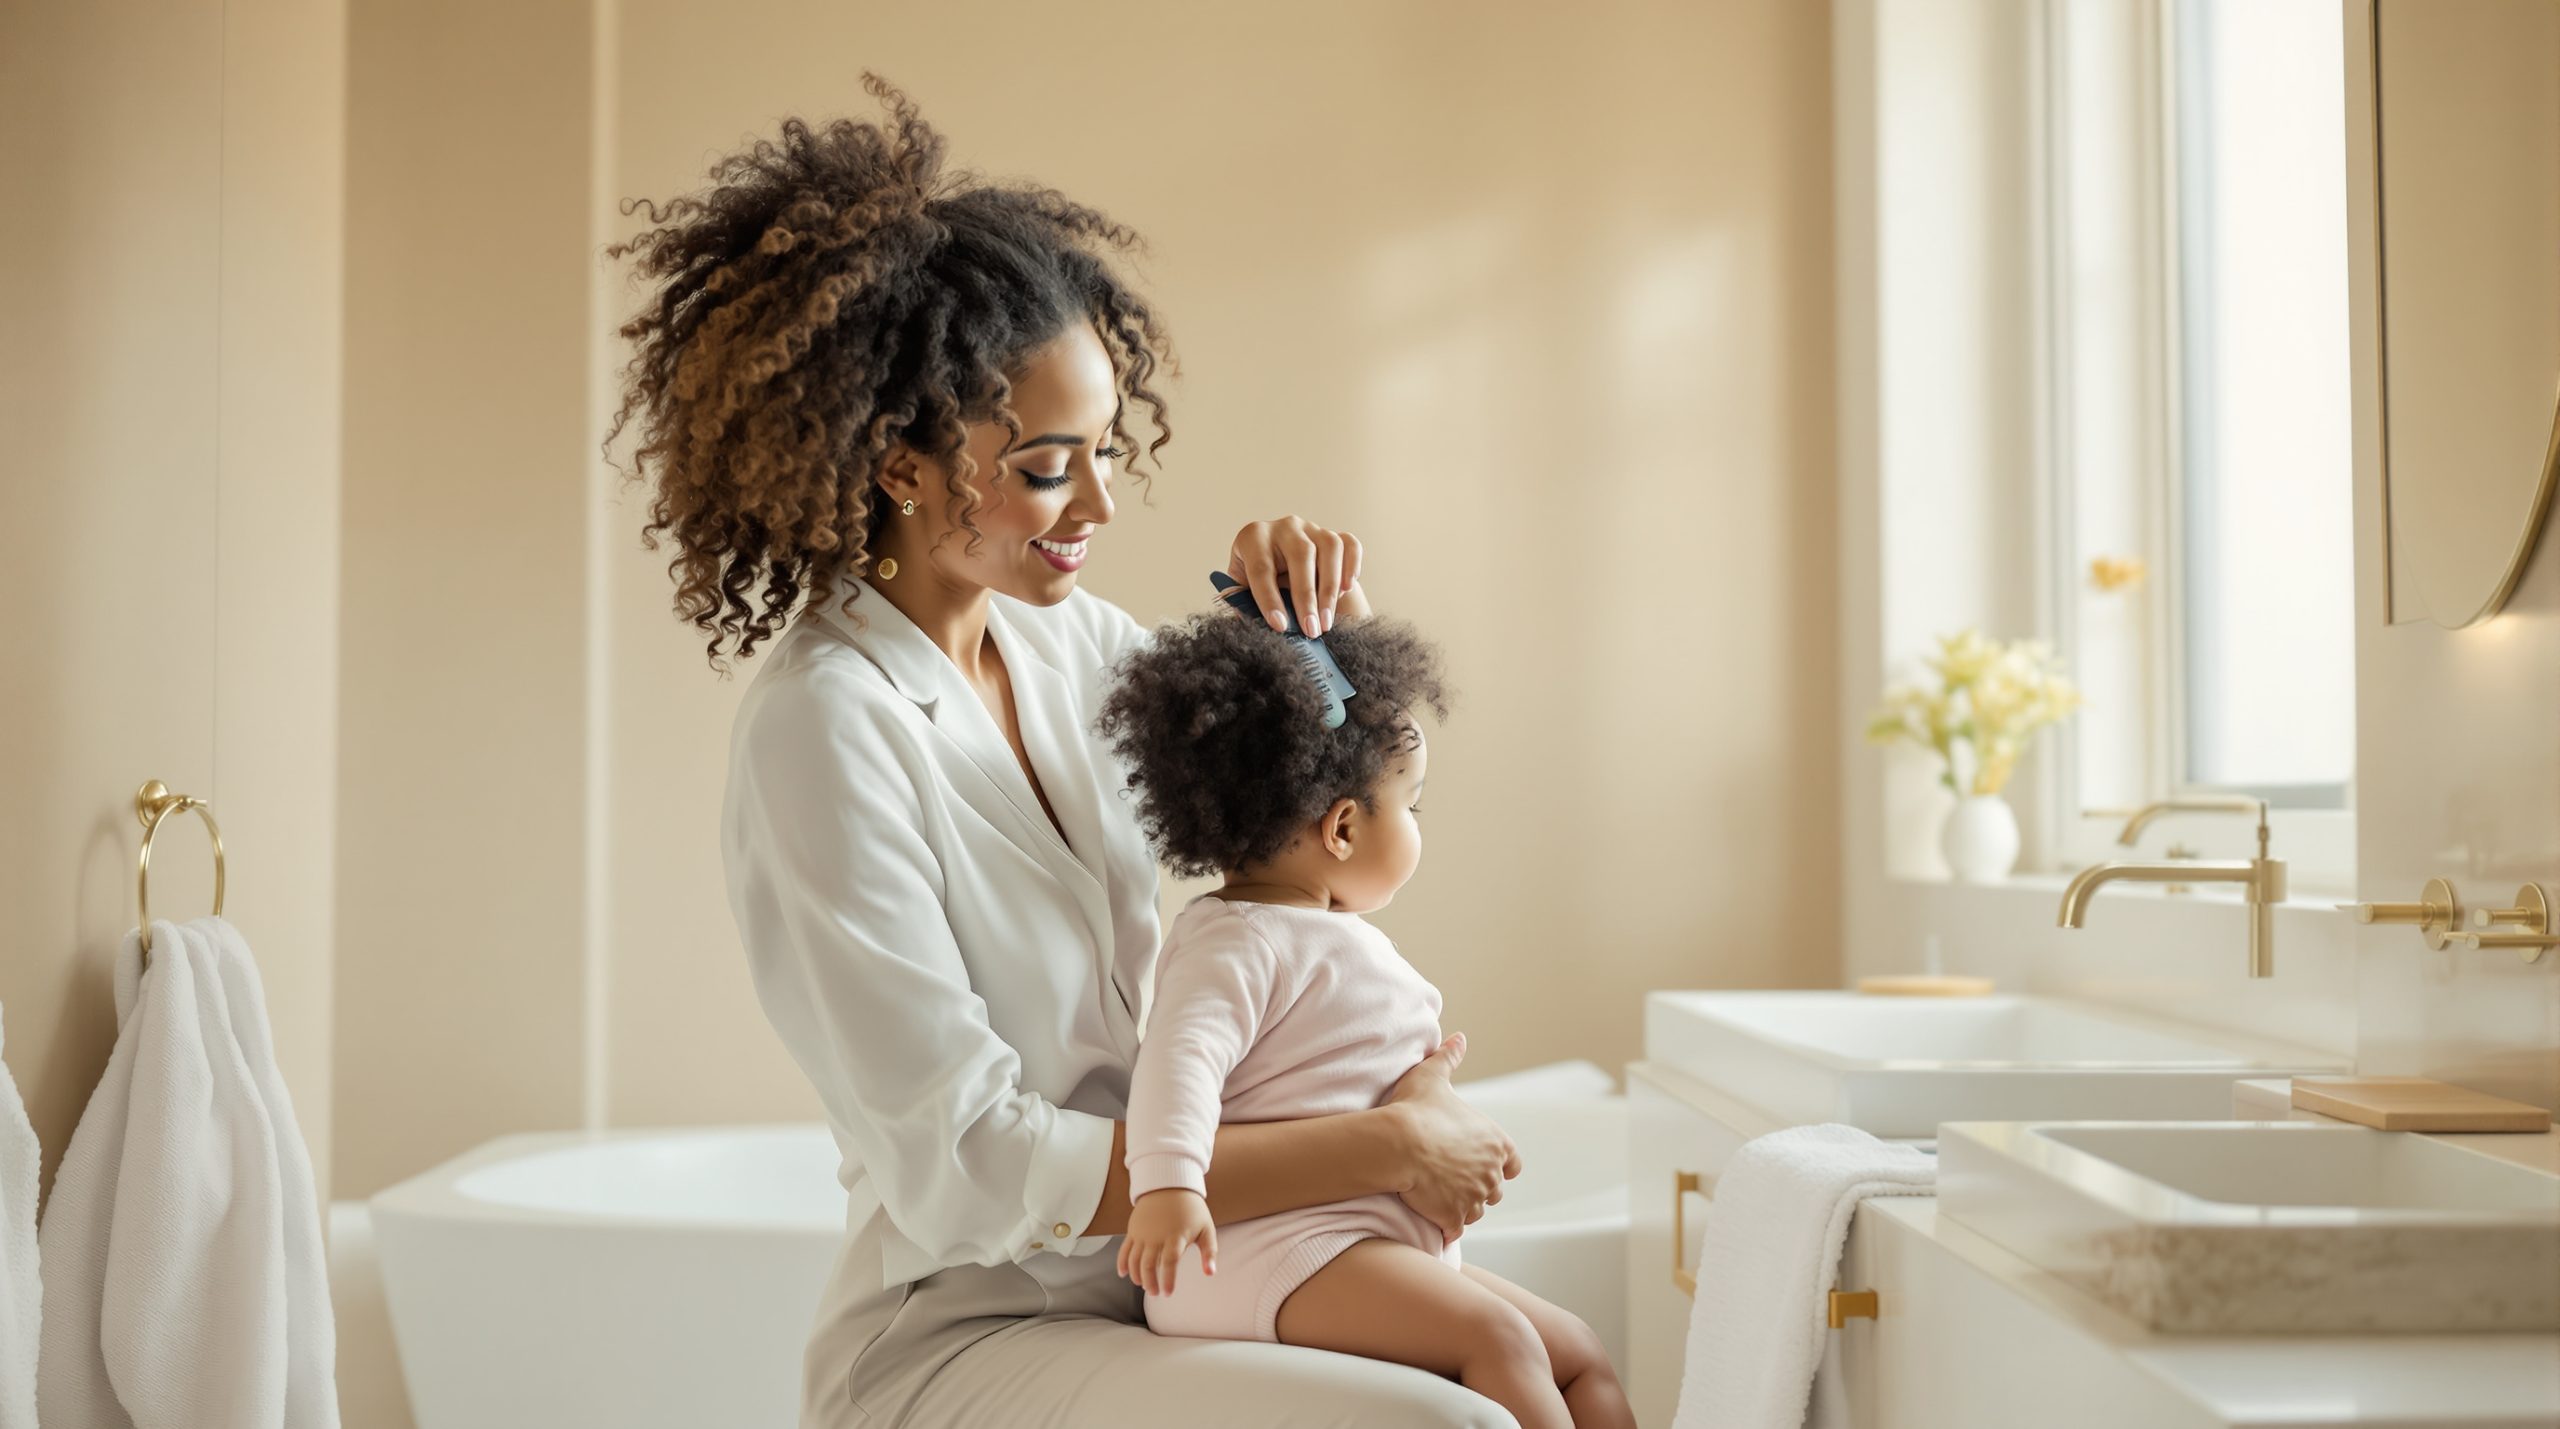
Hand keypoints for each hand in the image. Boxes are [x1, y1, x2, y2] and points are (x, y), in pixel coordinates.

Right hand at [1117, 1188, 1217, 1296]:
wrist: (1169, 1184)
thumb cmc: (1191, 1209)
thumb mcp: (1206, 1228)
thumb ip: (1209, 1252)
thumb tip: (1211, 1273)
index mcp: (1176, 1236)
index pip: (1170, 1261)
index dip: (1168, 1279)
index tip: (1168, 1293)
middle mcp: (1156, 1235)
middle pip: (1148, 1264)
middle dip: (1150, 1283)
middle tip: (1156, 1293)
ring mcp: (1142, 1233)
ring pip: (1134, 1260)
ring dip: (1137, 1276)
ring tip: (1144, 1285)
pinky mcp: (1133, 1230)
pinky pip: (1124, 1249)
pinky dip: (1122, 1263)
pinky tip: (1124, 1274)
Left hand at [1226, 516, 1367, 637]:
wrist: (1278, 572)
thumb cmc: (1258, 585)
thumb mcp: (1244, 592)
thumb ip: (1248, 605)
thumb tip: (1261, 627)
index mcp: (1253, 537)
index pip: (1261, 568)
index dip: (1270, 599)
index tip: (1281, 626)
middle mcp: (1284, 527)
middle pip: (1301, 554)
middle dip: (1306, 597)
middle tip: (1311, 629)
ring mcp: (1312, 528)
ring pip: (1330, 547)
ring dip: (1330, 587)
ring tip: (1327, 620)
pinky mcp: (1334, 534)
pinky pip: (1350, 544)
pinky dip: (1352, 566)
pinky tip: (1346, 590)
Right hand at [1382, 1032, 1521, 1244]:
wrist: (1397, 1144)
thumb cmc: (1416, 1108)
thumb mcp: (1433, 1076)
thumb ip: (1449, 1058)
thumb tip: (1459, 1037)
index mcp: (1496, 1142)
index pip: (1513, 1162)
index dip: (1498, 1163)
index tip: (1479, 1161)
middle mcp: (1492, 1173)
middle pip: (1495, 1189)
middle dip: (1478, 1186)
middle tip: (1452, 1179)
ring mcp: (1474, 1198)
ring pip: (1477, 1210)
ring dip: (1463, 1207)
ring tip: (1440, 1198)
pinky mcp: (1454, 1218)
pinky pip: (1456, 1229)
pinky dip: (1447, 1226)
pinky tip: (1432, 1218)